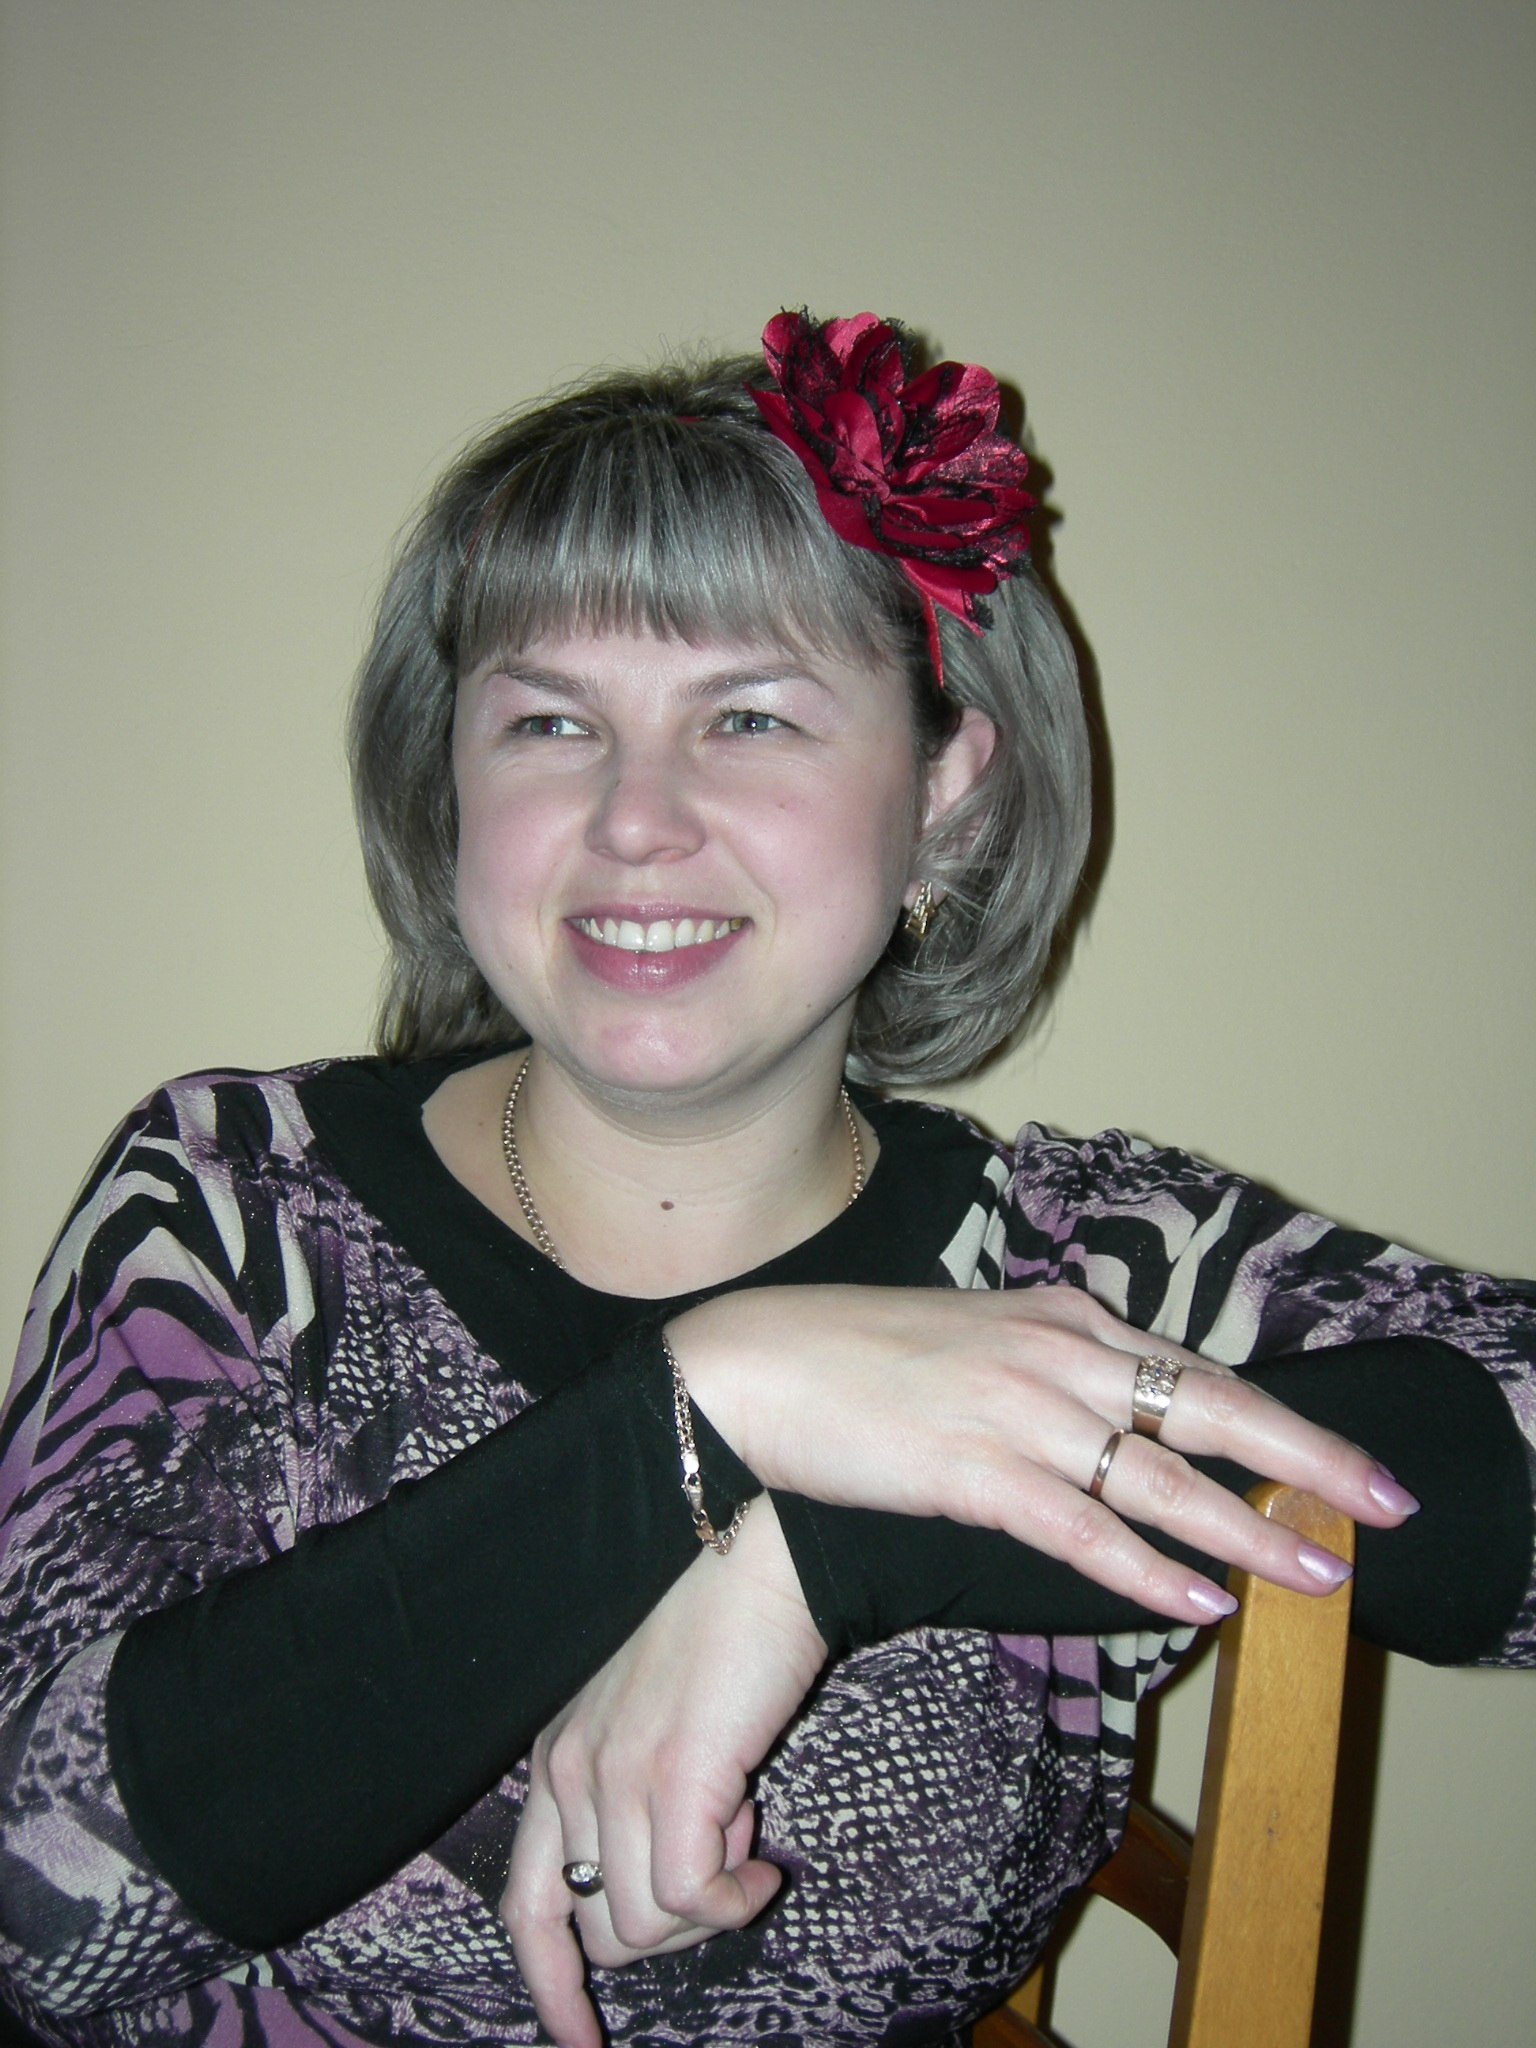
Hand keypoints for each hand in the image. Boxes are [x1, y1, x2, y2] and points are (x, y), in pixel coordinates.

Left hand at [500, 1500, 826, 2047]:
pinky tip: (763, 1863)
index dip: (552, 1986)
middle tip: (726, 1865)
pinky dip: (733, 1902)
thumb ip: (644, 1800)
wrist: (765, 1557)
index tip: (583, 2043)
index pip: (527, 1905)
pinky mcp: (672, 1776)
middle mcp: (568, 1772)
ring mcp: (614, 1774)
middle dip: (670, 1935)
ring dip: (710, 1906)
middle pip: (596, 1931)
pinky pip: (691, 1897)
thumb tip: (680, 1891)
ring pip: (645, 1925)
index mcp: (556, 1761)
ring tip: (745, 1829)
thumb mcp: (660, 1724)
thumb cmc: (728, 1636)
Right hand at [668, 1284, 1416, 1626]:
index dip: (1277, 1420)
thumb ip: (1049, 1368)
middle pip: (1207, 1411)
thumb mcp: (974, 1340)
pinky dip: (1148, 1568)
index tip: (1344, 1460)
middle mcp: (1055, 1354)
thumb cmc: (853, 1354)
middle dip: (1308, 1461)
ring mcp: (1016, 1410)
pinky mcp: (971, 1469)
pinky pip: (1080, 1529)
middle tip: (1385, 1503)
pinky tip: (1197, 1601)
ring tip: (1320, 1576)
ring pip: (1161, 1478)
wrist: (752, 1363)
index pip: (1193, 1370)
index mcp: (1061, 1317)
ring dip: (1250, 1532)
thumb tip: (1110, 1421)